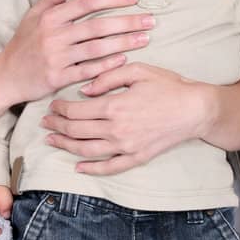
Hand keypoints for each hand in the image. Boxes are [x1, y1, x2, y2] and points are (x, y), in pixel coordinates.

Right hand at [1, 0, 156, 104]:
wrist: (5, 76)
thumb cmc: (23, 44)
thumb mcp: (32, 17)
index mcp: (51, 17)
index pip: (87, 3)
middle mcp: (54, 35)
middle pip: (97, 26)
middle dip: (127, 22)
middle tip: (150, 20)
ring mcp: (56, 57)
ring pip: (96, 48)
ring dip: (123, 43)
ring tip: (144, 39)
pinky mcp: (58, 78)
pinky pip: (87, 70)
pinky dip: (106, 65)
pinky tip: (124, 60)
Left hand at [39, 62, 206, 174]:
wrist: (195, 110)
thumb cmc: (168, 86)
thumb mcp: (137, 71)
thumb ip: (107, 76)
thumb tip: (83, 90)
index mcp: (114, 105)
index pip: (76, 110)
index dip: (59, 109)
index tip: (52, 105)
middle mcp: (116, 129)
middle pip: (76, 131)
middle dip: (56, 126)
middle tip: (44, 122)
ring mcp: (126, 147)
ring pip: (86, 150)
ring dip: (65, 146)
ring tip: (52, 141)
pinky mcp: (136, 157)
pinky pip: (109, 167)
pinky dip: (91, 169)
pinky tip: (78, 167)